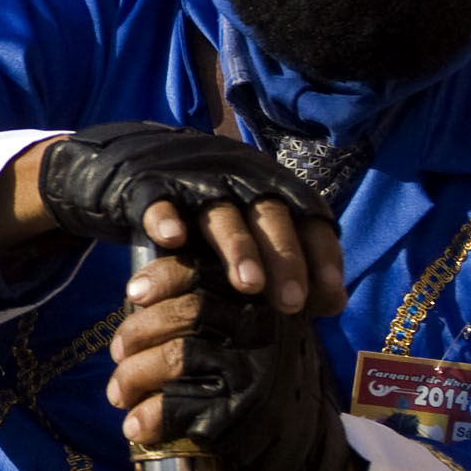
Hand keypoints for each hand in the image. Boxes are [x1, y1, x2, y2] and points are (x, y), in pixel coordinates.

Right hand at [30, 123, 344, 313]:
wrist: (137, 164)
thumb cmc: (208, 212)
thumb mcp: (250, 228)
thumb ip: (284, 261)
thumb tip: (333, 307)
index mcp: (273, 189)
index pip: (309, 220)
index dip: (322, 257)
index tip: (331, 299)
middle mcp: (240, 180)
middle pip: (271, 217)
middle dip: (284, 259)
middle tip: (291, 303)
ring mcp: (195, 181)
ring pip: (223, 213)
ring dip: (237, 247)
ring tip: (247, 286)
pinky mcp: (150, 186)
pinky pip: (160, 201)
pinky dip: (166, 219)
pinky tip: (171, 242)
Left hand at [106, 249, 363, 470]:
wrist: (302, 455)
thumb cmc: (261, 390)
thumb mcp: (251, 338)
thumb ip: (213, 311)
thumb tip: (140, 297)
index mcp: (259, 305)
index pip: (206, 274)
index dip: (163, 278)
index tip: (134, 293)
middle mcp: (261, 332)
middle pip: (185, 313)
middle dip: (138, 332)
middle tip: (117, 354)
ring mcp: (253, 372)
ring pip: (177, 356)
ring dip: (133, 376)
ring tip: (118, 395)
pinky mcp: (242, 413)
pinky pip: (181, 405)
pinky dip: (150, 416)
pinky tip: (136, 427)